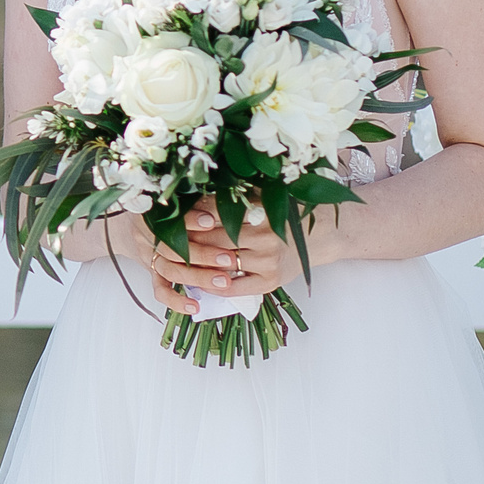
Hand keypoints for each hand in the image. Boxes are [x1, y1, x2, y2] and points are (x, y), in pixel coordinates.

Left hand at [141, 208, 305, 314]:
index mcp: (260, 212)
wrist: (320, 237)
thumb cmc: (284, 214)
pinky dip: (212, 285)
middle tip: (162, 238)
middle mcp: (264, 237)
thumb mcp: (261, 198)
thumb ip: (232, 197)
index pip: (214, 213)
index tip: (170, 216)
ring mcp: (267, 262)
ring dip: (195, 263)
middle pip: (212, 239)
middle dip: (186, 239)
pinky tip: (196, 281)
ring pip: (219, 264)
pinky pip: (234, 288)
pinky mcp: (270, 282)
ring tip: (173, 258)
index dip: (190, 216)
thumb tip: (190, 195)